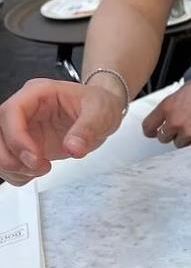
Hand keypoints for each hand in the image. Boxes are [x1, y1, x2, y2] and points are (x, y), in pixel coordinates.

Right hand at [0, 79, 123, 185]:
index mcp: (39, 93)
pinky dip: (17, 174)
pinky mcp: (26, 145)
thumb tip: (74, 147)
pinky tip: (36, 173)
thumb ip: (88, 129)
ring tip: (41, 169)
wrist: (104, 111)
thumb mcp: (101, 113)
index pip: (11, 112)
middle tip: (37, 167)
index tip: (34, 157)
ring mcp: (24, 128)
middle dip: (10, 156)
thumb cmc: (100, 104)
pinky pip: (9, 162)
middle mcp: (26, 110)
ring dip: (12, 167)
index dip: (16, 137)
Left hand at [142, 68, 190, 146]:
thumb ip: (176, 101)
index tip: (152, 131)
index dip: (150, 129)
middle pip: (163, 137)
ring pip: (179, 145)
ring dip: (185, 139)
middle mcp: (177, 121)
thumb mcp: (189, 87)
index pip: (149, 125)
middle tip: (181, 126)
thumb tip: (172, 110)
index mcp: (170, 105)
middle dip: (171, 133)